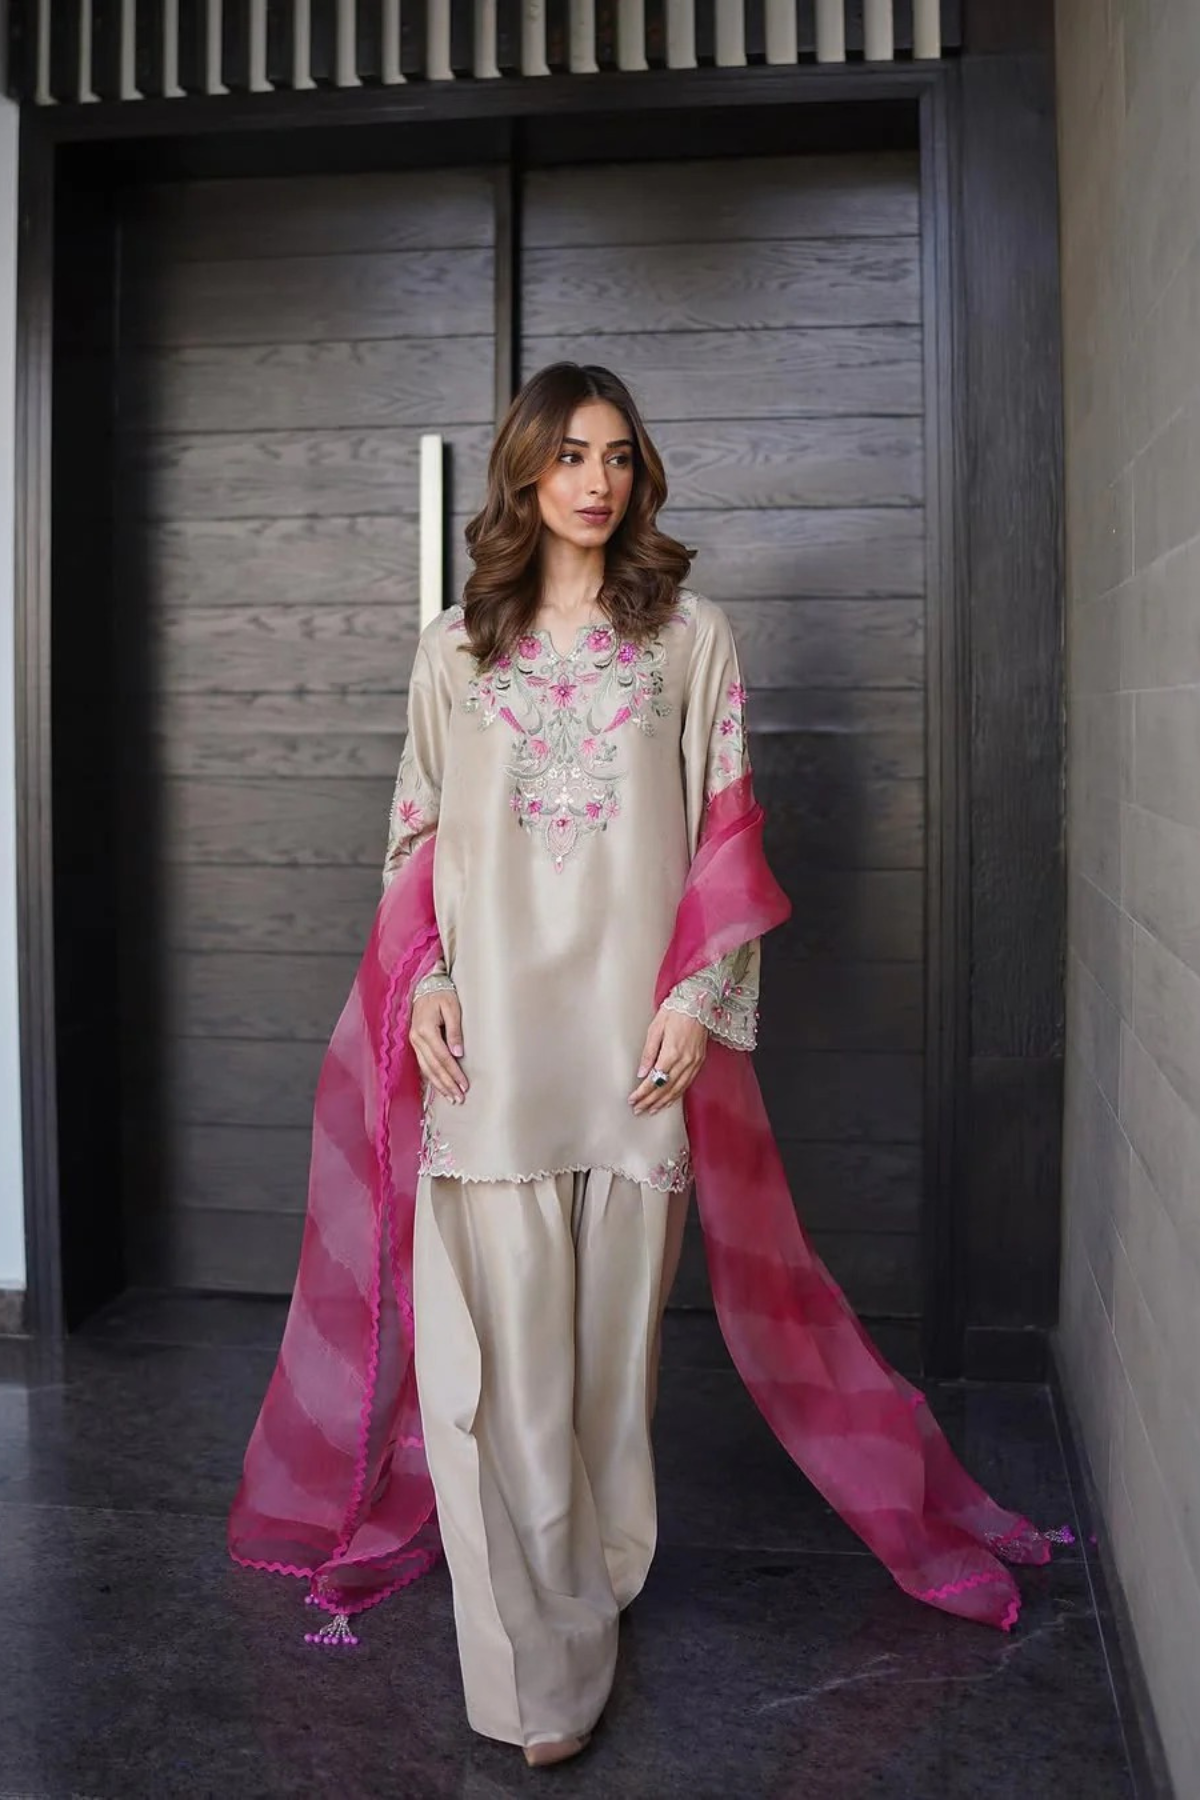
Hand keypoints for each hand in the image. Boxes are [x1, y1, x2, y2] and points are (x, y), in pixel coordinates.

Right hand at [409, 989, 468, 1103]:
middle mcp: (416, 1038)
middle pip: (433, 1067)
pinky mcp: (415, 1043)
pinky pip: (423, 1064)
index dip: (454, 1073)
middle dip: (447, 1084)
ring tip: (451, 1098)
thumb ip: (455, 1031)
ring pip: (426, 1069)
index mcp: (426, 1030)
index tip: (464, 1085)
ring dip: (439, 1085)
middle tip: (460, 1098)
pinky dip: (432, 1077)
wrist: (425, 985)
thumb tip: (459, 1053)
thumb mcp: (452, 1008)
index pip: (442, 1057)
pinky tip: (439, 1086)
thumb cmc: (442, 994)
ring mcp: (414, 1042)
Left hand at [628, 1007, 707, 1114]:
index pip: (655, 1080)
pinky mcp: (700, 1061)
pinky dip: (677, 1094)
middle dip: (651, 1101)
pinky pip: (687, 1083)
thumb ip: (648, 1053)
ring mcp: (694, 1062)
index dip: (643, 1093)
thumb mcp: (655, 1028)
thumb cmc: (674, 1011)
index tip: (633, 1100)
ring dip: (663, 1101)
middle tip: (638, 1110)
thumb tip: (641, 1073)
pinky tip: (669, 1100)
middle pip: (666, 1088)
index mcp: (672, 1052)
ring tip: (651, 1110)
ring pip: (677, 1089)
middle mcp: (685, 1061)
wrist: (698, 1002)